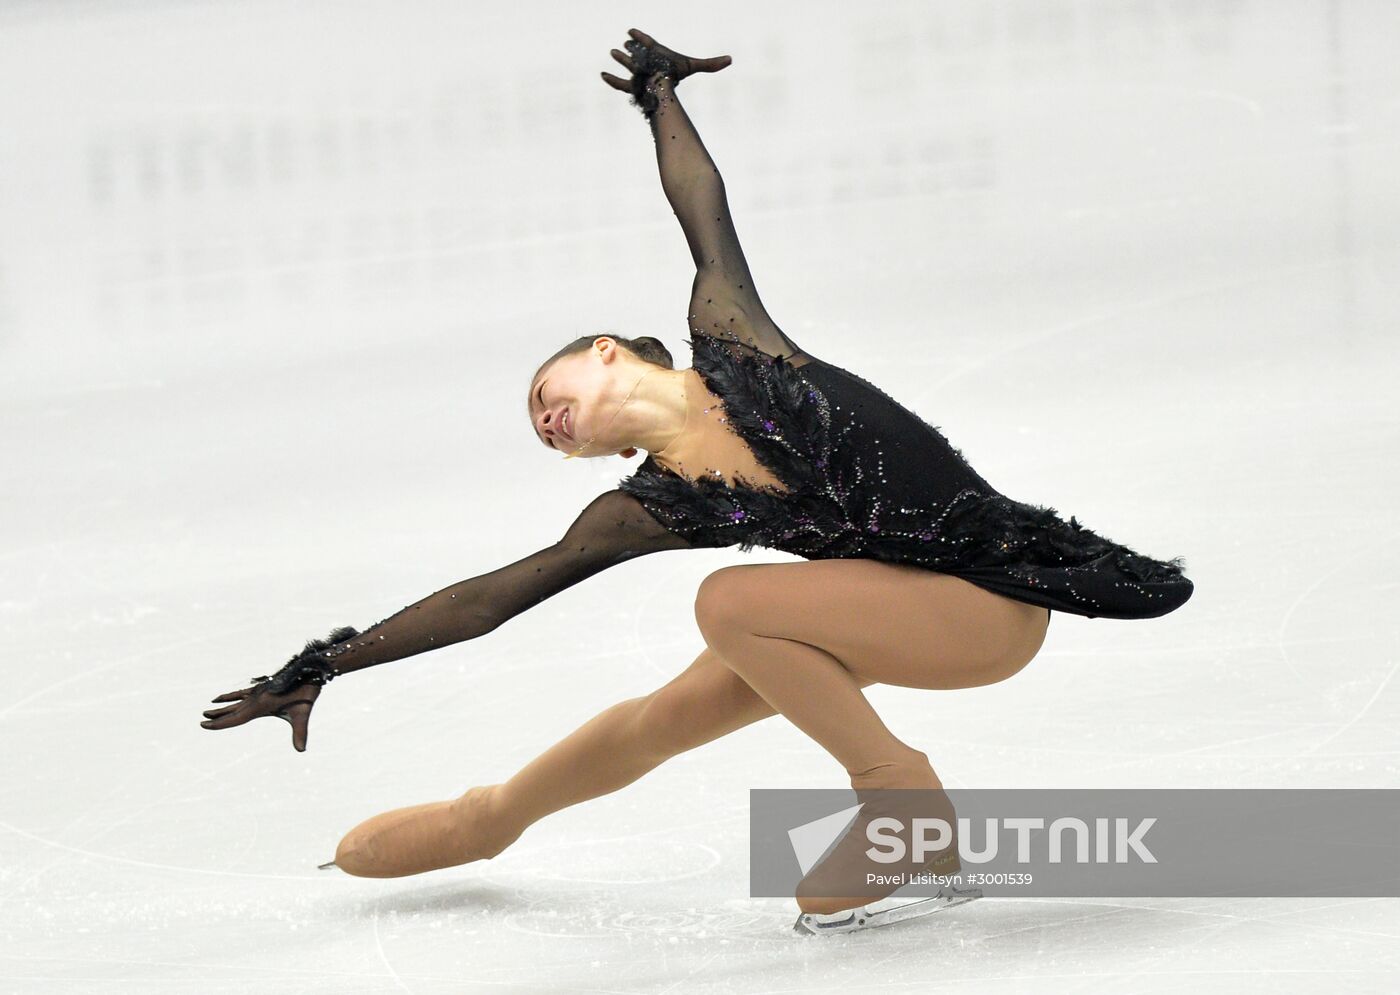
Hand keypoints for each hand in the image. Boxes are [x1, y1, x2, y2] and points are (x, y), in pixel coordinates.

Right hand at [201, 676, 322, 752]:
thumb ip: (300, 733)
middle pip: (232, 710)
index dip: (220, 723)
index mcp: (260, 705)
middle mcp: (256, 698)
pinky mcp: (264, 687)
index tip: (204, 725)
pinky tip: (226, 695)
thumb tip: (301, 751)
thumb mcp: (302, 714)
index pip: (236, 717)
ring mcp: (259, 691)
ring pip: (236, 701)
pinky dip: (233, 695)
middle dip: (218, 717)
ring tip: (208, 709)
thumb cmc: (306, 693)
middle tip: (201, 721)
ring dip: (223, 706)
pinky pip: (243, 692)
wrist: (309, 671)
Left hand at [600, 28, 730, 93]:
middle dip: (631, 48)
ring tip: (613, 51)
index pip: (648, 42)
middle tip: (624, 44)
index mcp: (656, 52)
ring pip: (628, 64)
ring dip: (620, 57)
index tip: (631, 31)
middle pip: (637, 52)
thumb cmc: (675, 74)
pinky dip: (611, 80)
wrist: (658, 84)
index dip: (640, 37)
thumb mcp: (693, 66)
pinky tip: (602, 75)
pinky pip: (619, 84)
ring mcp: (636, 73)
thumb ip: (710, 64)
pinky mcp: (631, 86)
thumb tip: (730, 60)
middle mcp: (644, 61)